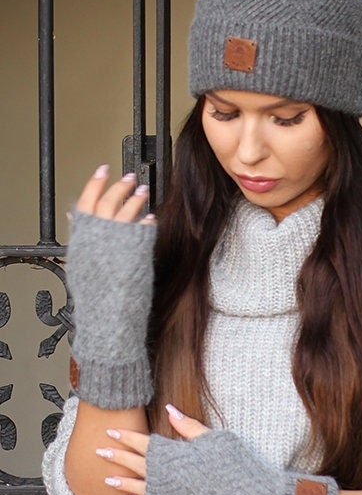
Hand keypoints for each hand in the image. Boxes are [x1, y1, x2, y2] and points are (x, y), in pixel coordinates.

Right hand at [66, 165, 157, 409]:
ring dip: (136, 198)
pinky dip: (146, 222)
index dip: (94, 184)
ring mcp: (116, 247)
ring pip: (126, 212)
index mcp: (80, 243)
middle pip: (108, 203)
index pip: (85, 205)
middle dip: (120, 186)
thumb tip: (78, 216)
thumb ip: (83, 239)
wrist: (109, 324)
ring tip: (144, 190)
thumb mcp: (83, 266)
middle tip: (130, 176)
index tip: (102, 170)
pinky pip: (141, 230)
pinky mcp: (135, 255)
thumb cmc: (98, 300)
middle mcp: (96, 242)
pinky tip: (150, 217)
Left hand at [97, 404, 208, 494]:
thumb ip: (188, 426)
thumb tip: (169, 409)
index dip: (126, 437)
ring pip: (137, 487)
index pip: (144, 443)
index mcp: (173, 455)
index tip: (111, 431)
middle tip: (99, 451)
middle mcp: (165, 475)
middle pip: (135, 463)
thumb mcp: (212, 438)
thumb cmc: (230, 464)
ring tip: (107, 480)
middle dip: (117, 457)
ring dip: (121, 482)